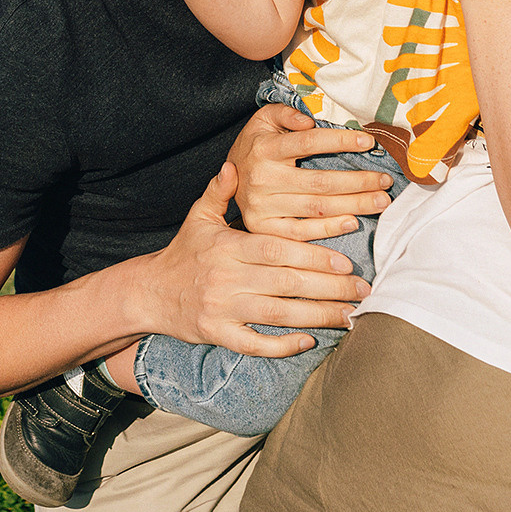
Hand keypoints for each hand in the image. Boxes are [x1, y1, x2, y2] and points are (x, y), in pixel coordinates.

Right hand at [140, 162, 372, 356]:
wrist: (149, 292)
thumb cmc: (183, 253)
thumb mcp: (198, 217)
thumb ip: (218, 191)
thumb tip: (234, 166)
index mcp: (228, 247)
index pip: (276, 251)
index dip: (311, 257)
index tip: (344, 262)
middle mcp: (227, 278)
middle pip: (285, 283)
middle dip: (327, 288)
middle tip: (362, 290)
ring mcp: (222, 309)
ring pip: (277, 314)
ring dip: (317, 316)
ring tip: (349, 316)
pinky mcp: (217, 334)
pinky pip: (254, 344)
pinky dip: (281, 345)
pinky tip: (308, 341)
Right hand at [228, 104, 393, 240]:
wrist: (225, 183)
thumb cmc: (255, 147)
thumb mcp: (263, 120)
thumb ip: (284, 112)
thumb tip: (309, 119)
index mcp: (264, 149)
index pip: (309, 142)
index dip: (341, 141)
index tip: (368, 141)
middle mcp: (262, 179)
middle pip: (320, 181)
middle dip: (358, 181)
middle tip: (385, 181)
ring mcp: (262, 207)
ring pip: (316, 208)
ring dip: (354, 205)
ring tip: (380, 201)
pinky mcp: (264, 228)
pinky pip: (302, 232)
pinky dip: (329, 229)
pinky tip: (353, 222)